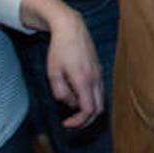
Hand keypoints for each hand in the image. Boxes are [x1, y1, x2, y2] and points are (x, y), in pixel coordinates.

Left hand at [44, 5, 102, 127]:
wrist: (72, 28)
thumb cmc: (60, 50)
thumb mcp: (53, 72)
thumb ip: (60, 92)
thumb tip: (69, 103)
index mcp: (84, 80)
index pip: (88, 110)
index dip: (79, 122)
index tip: (66, 124)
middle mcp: (95, 79)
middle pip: (99, 109)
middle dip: (86, 121)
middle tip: (71, 123)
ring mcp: (99, 74)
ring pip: (101, 100)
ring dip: (89, 110)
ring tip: (73, 111)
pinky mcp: (98, 70)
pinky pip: (99, 91)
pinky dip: (91, 100)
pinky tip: (77, 96)